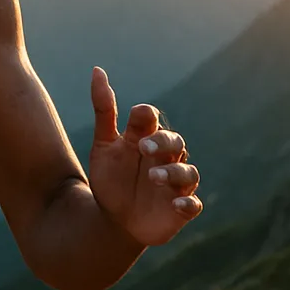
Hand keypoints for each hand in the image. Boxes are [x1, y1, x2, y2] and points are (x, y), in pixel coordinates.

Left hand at [88, 66, 201, 247]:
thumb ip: (103, 109)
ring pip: (187, 173)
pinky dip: (187, 203)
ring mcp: (176, 184)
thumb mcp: (103, 145)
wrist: (112, 220)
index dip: (147, 119)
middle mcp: (166, 158)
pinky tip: (177, 203)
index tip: (137, 118)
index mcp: (148, 139)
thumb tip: (97, 70)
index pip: (153, 121)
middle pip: (175, 142)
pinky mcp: (180, 208)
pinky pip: (193, 204)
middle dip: (162, 143)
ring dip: (174, 172)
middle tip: (143, 148)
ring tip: (154, 176)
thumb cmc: (111, 178)